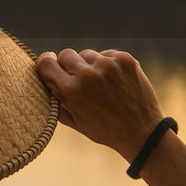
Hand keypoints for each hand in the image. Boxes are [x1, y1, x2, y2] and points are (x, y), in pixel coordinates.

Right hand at [35, 48, 164, 161]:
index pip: (46, 63)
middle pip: (65, 54)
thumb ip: (55, 101)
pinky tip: (113, 81)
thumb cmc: (104, 130)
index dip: (45, 62)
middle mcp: (88, 74)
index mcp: (71, 91)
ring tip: (100, 84)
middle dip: (68, 66)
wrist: (142, 132)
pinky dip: (107, 64)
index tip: (48, 62)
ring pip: (86, 54)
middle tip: (77, 79)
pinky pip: (106, 54)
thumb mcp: (73, 122)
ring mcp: (108, 65)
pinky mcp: (124, 59)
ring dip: (89, 65)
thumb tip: (42, 82)